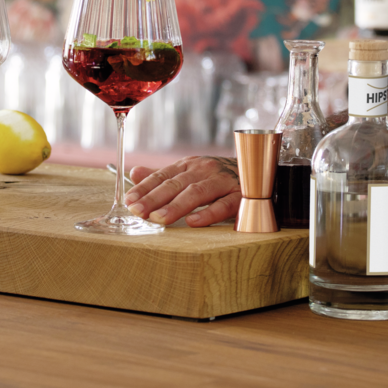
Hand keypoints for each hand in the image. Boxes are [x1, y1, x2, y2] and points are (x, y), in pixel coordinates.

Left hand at [123, 156, 241, 226]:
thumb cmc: (218, 177)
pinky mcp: (240, 195)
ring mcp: (223, 181)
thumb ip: (163, 176)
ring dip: (177, 206)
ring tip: (159, 219)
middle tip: (139, 211)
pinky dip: (209, 213)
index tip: (129, 202)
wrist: (258, 172)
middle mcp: (204, 170)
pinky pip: (224, 205)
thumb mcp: (189, 173)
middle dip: (155, 198)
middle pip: (175, 184)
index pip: (162, 176)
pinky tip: (194, 222)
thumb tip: (134, 172)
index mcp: (189, 165)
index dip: (144, 189)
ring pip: (197, 193)